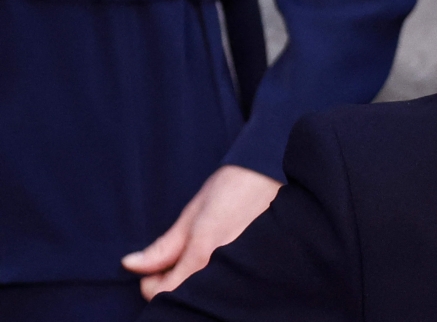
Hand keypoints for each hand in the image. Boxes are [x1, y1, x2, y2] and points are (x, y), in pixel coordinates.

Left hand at [121, 164, 281, 299]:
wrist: (273, 173)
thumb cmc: (232, 187)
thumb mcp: (191, 213)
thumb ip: (163, 246)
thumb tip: (131, 264)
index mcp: (202, 255)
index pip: (165, 293)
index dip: (151, 284)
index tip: (151, 270)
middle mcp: (223, 269)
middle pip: (186, 295)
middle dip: (173, 284)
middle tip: (171, 263)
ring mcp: (241, 270)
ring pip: (206, 291)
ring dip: (194, 281)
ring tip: (195, 257)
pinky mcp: (255, 266)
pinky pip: (227, 283)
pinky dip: (214, 277)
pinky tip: (217, 257)